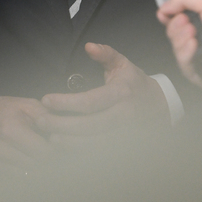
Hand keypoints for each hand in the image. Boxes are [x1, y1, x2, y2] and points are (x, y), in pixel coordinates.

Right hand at [0, 93, 56, 170]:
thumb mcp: (26, 104)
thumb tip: (60, 130)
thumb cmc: (4, 109)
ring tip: (40, 153)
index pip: (42, 151)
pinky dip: (26, 171)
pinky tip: (29, 159)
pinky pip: (17, 177)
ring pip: (28, 173)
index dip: (54, 149)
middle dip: (47, 158)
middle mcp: (2, 149)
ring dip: (38, 166)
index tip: (57, 143)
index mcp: (11, 129)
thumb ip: (44, 116)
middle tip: (52, 149)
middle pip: (36, 164)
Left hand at [38, 43, 167, 149]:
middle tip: (41, 121)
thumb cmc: (135, 83)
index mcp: (121, 93)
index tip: (46, 100)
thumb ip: (105, 53)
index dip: (66, 103)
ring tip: (51, 138)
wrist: (159, 107)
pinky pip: (102, 155)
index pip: (90, 101)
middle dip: (63, 125)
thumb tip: (88, 46)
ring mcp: (126, 135)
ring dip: (71, 144)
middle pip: (90, 126)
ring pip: (96, 145)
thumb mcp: (123, 63)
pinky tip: (66, 149)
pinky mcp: (125, 147)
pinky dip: (83, 154)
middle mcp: (124, 116)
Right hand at [157, 0, 201, 87]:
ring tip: (193, 33)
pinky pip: (184, 66)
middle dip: (175, 27)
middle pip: (173, 34)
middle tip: (186, 22)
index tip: (167, 14)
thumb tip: (164, 6)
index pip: (177, 18)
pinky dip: (186, 55)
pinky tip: (194, 46)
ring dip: (180, 40)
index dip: (169, 16)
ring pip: (176, 50)